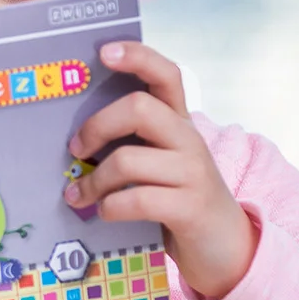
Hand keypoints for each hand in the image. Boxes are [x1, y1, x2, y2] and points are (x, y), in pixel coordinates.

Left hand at [64, 41, 256, 299]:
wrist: (225, 247)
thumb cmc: (177, 199)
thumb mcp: (160, 162)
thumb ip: (132, 142)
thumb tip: (72, 139)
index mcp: (179, 121)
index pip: (166, 74)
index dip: (137, 57)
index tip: (104, 52)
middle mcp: (189, 139)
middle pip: (139, 108)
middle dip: (97, 126)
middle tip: (76, 150)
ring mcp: (192, 173)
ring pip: (127, 160)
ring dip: (93, 181)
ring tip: (78, 195)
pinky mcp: (189, 208)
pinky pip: (136, 199)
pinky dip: (110, 207)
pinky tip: (103, 212)